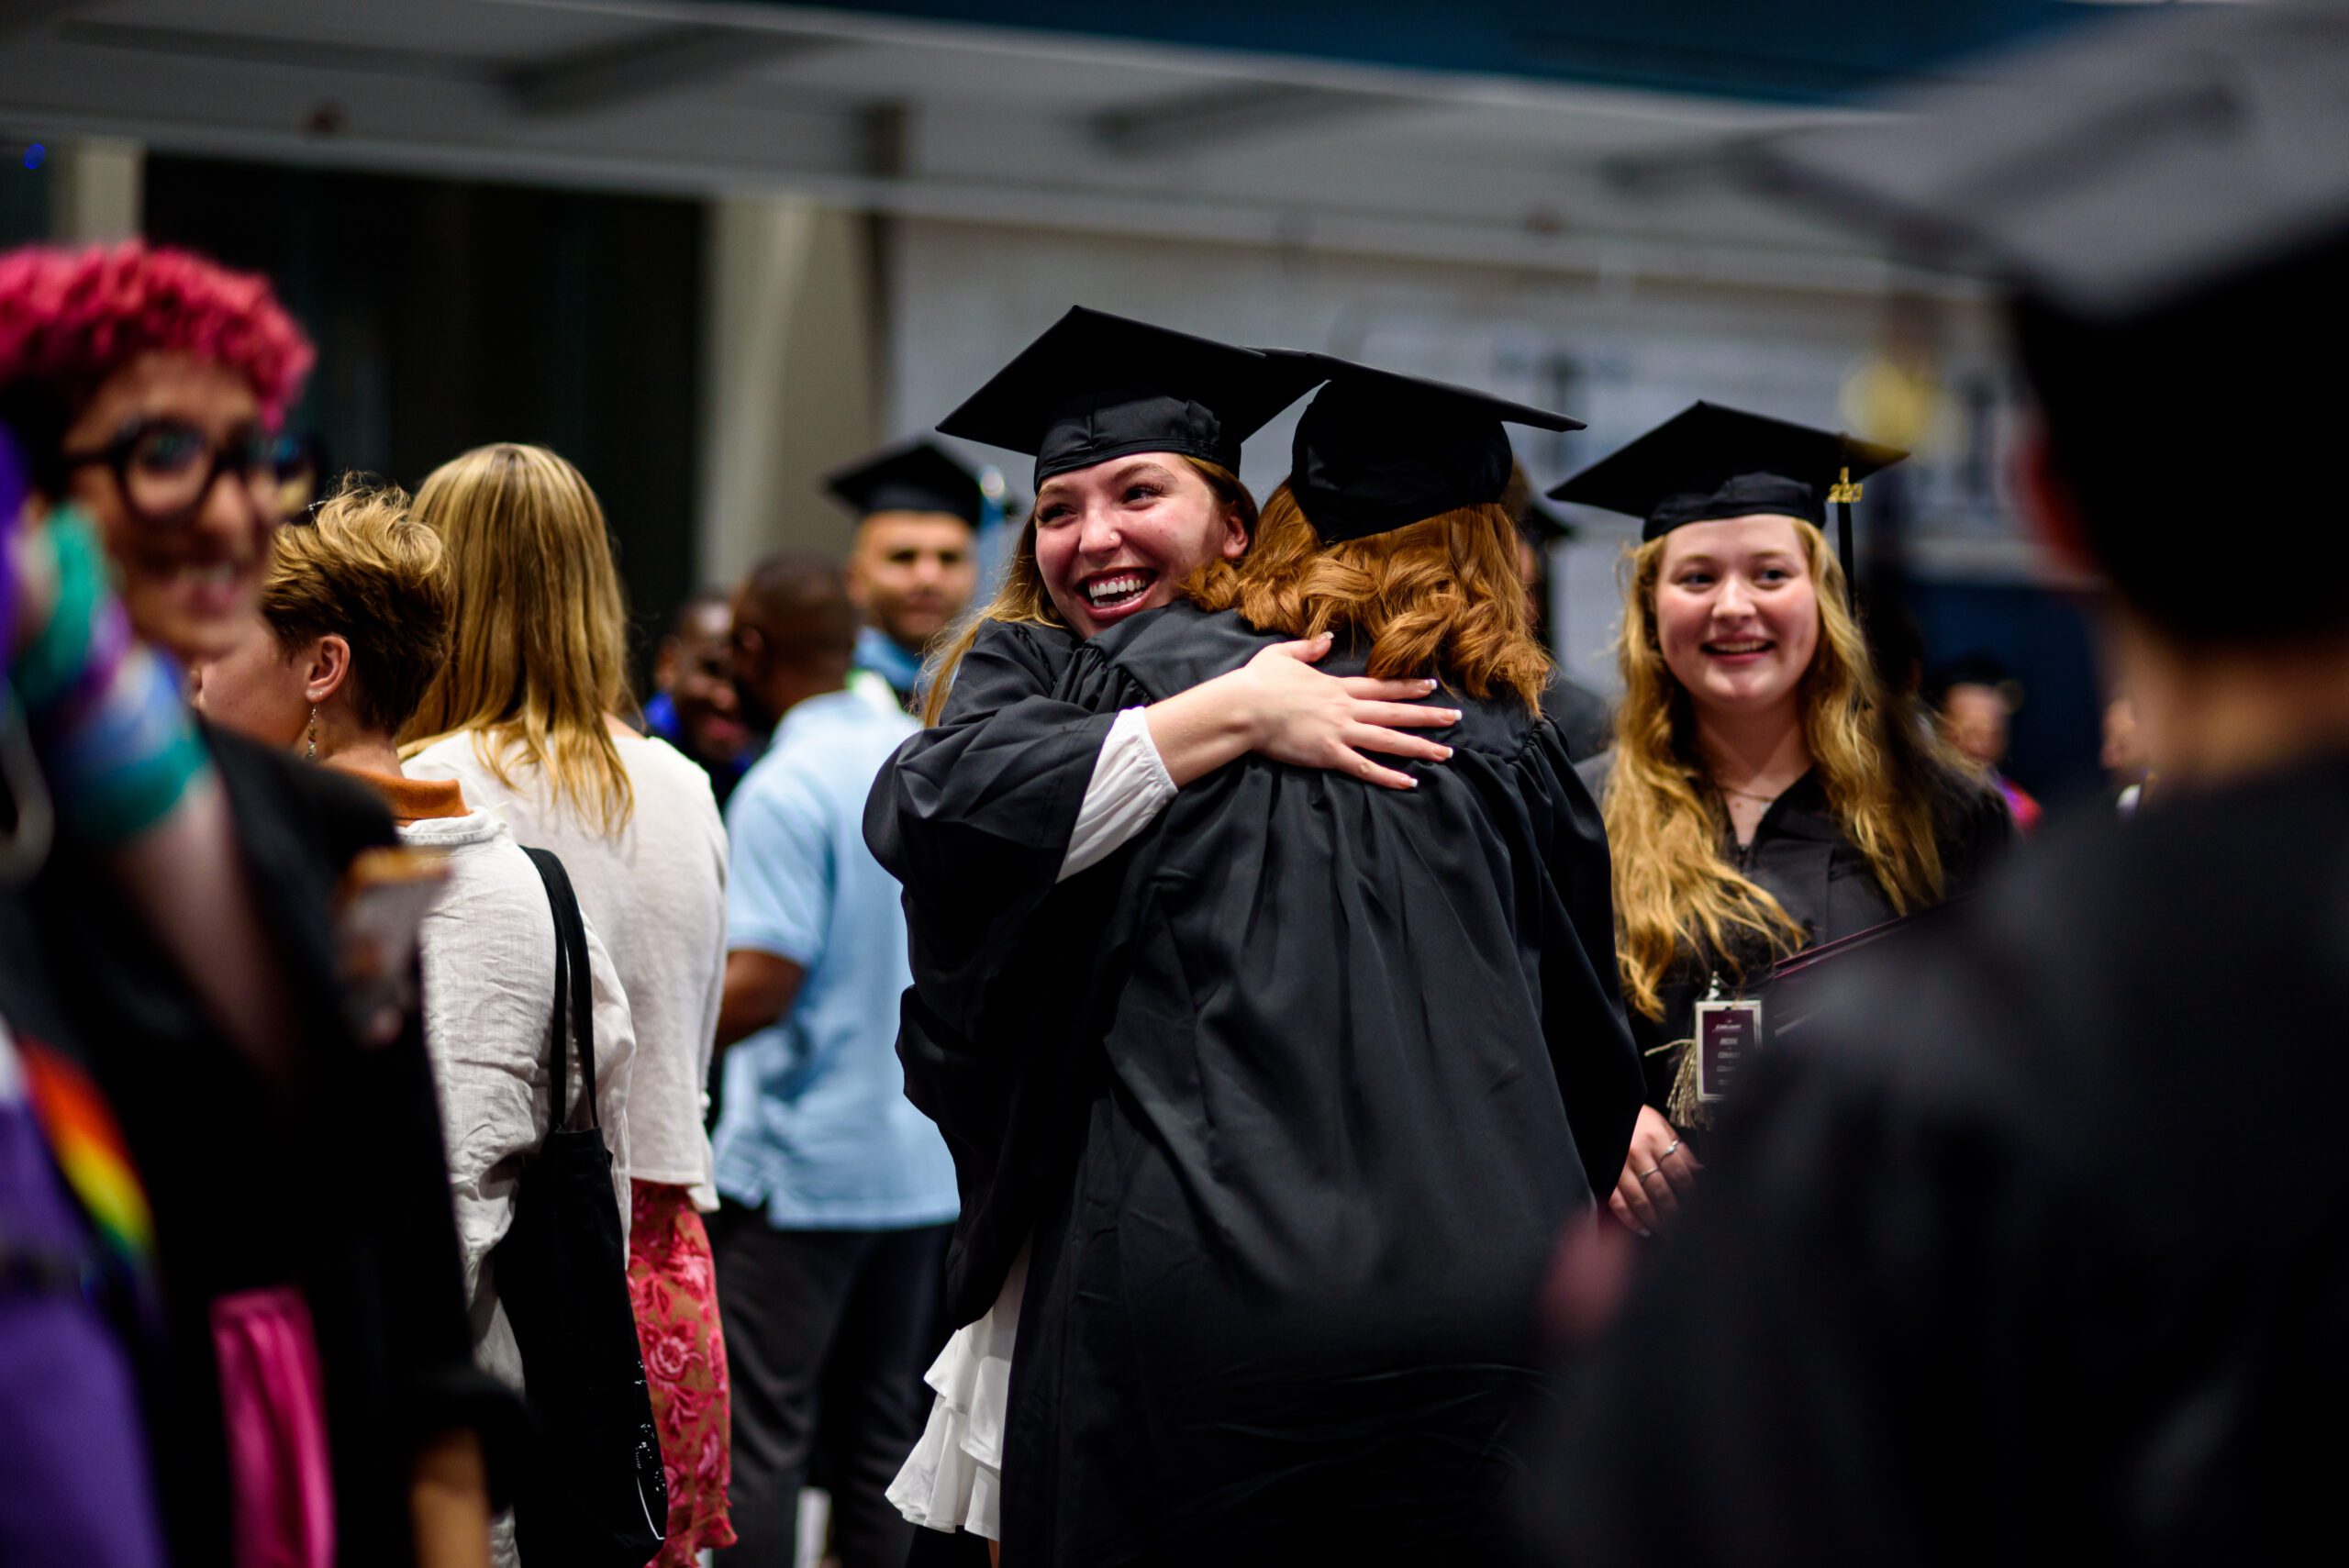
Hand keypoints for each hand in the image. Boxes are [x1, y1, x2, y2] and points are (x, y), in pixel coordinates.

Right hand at [1231, 632, 1456, 789]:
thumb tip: (1328, 640)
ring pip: (1389, 740)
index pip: (1381, 687)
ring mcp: (1339, 732)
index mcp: (1336, 686)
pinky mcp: (1328, 754)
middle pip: (1394, 713)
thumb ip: (1308, 648)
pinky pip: (1364, 767)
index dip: (1408, 687)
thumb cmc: (1258, 681)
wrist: (1244, 707)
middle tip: (1456, 719)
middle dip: (1428, 716)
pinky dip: (1389, 775)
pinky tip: (1410, 782)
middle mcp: (1345, 708)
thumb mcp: (1283, 655)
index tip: (1431, 686)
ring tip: (1446, 754)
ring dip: (1419, 747)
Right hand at [1609, 1104, 1700, 1237]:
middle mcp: (1637, 1153)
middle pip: (1660, 1190)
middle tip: (1683, 1228)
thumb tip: (1701, 1172)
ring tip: (1666, 1233)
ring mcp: (1618, 1165)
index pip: (1678, 1173)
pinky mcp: (1605, 1175)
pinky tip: (1643, 1229)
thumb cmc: (1636, 1119)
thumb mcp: (1661, 1125)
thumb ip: (1680, 1149)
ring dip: (1655, 1220)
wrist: (1604, 1110)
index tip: (1698, 1208)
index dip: (1690, 1194)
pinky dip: (1630, 1219)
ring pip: (1640, 1200)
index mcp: (1655, 1138)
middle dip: (1674, 1213)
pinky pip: (1618, 1202)